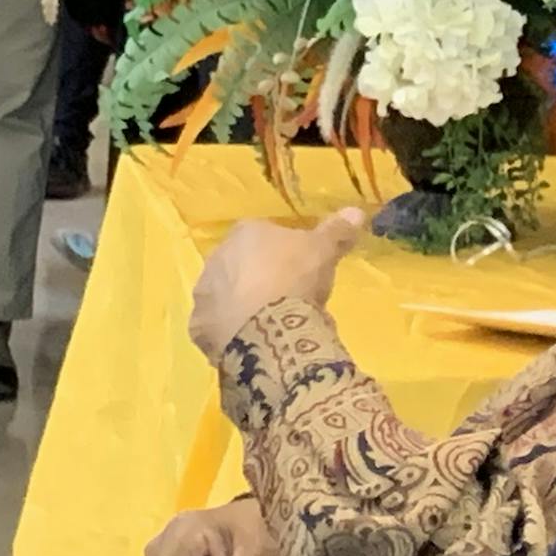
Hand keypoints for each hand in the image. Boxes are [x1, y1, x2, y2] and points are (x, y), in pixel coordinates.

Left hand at [188, 207, 365, 364]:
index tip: (298, 269)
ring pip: (223, 297)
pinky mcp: (199, 329)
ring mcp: (204, 295)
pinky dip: (230, 334)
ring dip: (239, 306)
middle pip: (238, 266)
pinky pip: (216, 329)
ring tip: (268, 324)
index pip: (260, 235)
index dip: (279, 252)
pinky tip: (251, 343)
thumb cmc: (295, 278)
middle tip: (284, 297)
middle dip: (256, 278)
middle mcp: (216, 259)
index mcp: (243, 233)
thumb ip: (336, 230)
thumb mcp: (324, 249)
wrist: (269, 328)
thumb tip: (356, 211)